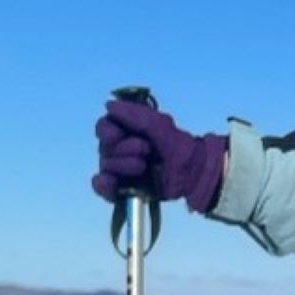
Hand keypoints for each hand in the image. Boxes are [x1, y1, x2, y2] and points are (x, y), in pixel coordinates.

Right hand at [92, 97, 226, 212]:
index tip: (117, 135)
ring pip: (106, 166)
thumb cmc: (177, 146)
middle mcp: (118, 149)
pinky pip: (102, 187)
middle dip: (124, 149)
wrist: (191, 172)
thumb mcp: (160, 124)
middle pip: (104, 147)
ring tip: (144, 166)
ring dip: (124, 165)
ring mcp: (119, 170)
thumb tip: (110, 105)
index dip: (106, 131)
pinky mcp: (121, 189)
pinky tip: (113, 182)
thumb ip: (137, 114)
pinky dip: (104, 185)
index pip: (103, 127)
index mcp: (125, 131)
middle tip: (146, 150)